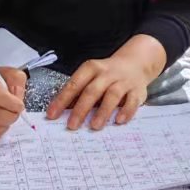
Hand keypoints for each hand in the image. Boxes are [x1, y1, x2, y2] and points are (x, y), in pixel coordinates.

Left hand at [45, 37, 165, 130]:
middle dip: (81, 109)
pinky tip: (119, 121)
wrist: (135, 62)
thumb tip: (62, 112)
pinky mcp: (137, 90)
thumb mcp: (91, 77)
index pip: (74, 84)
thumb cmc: (107, 74)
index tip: (52, 115)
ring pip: (112, 95)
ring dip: (103, 111)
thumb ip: (79, 93)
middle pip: (92, 90)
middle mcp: (107, 73)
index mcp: (91, 68)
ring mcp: (123, 81)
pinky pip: (132, 101)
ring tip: (94, 126)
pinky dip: (126, 111)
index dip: (62, 100)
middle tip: (72, 126)